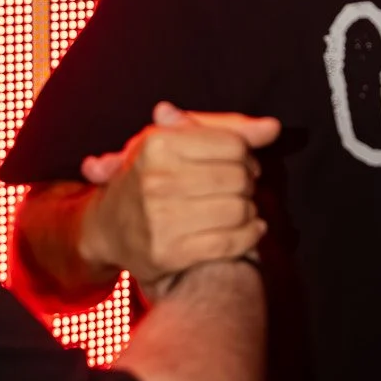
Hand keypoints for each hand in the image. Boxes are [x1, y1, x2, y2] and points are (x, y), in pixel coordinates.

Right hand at [78, 101, 279, 291]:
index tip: (243, 164)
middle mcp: (156, 179)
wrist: (107, 228)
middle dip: (248, 184)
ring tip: (243, 210)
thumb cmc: (150, 176)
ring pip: (238, 210)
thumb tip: (272, 127)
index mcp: (158, 144)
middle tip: (242, 189)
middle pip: (238, 178)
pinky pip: (229, 243)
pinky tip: (249, 230)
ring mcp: (160, 218)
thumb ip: (225, 129)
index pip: (233, 145)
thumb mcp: (174, 140)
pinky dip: (249, 236)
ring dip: (250, 212)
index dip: (247, 155)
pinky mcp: (168, 253)